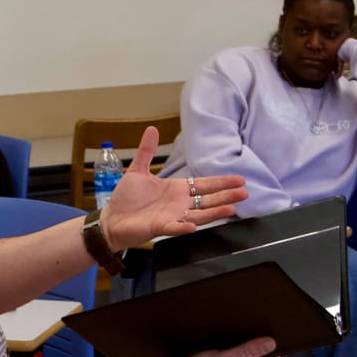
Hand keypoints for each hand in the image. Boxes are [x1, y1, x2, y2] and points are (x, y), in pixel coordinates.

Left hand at [101, 126, 246, 250]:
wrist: (111, 219)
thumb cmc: (126, 198)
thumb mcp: (138, 170)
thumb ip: (147, 151)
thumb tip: (151, 129)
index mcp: (176, 189)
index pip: (204, 185)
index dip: (221, 182)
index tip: (239, 180)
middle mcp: (179, 204)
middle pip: (207, 199)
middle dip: (226, 196)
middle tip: (244, 193)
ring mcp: (172, 216)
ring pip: (198, 214)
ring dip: (214, 212)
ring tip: (231, 208)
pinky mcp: (159, 227)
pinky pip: (174, 227)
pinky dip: (183, 226)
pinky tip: (193, 224)